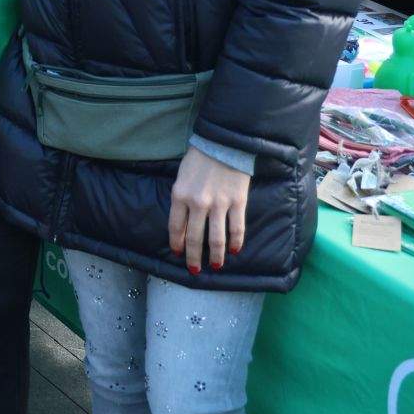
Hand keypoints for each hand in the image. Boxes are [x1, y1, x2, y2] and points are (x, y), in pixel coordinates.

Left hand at [167, 146, 250, 274]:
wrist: (223, 144)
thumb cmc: (198, 159)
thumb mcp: (181, 178)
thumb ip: (181, 200)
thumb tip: (183, 224)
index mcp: (179, 196)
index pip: (176, 227)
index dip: (177, 243)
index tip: (178, 254)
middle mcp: (198, 203)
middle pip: (195, 238)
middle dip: (194, 257)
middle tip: (195, 269)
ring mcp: (219, 205)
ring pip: (217, 238)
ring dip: (216, 255)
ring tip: (215, 265)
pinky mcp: (238, 203)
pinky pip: (237, 228)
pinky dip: (236, 242)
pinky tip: (235, 250)